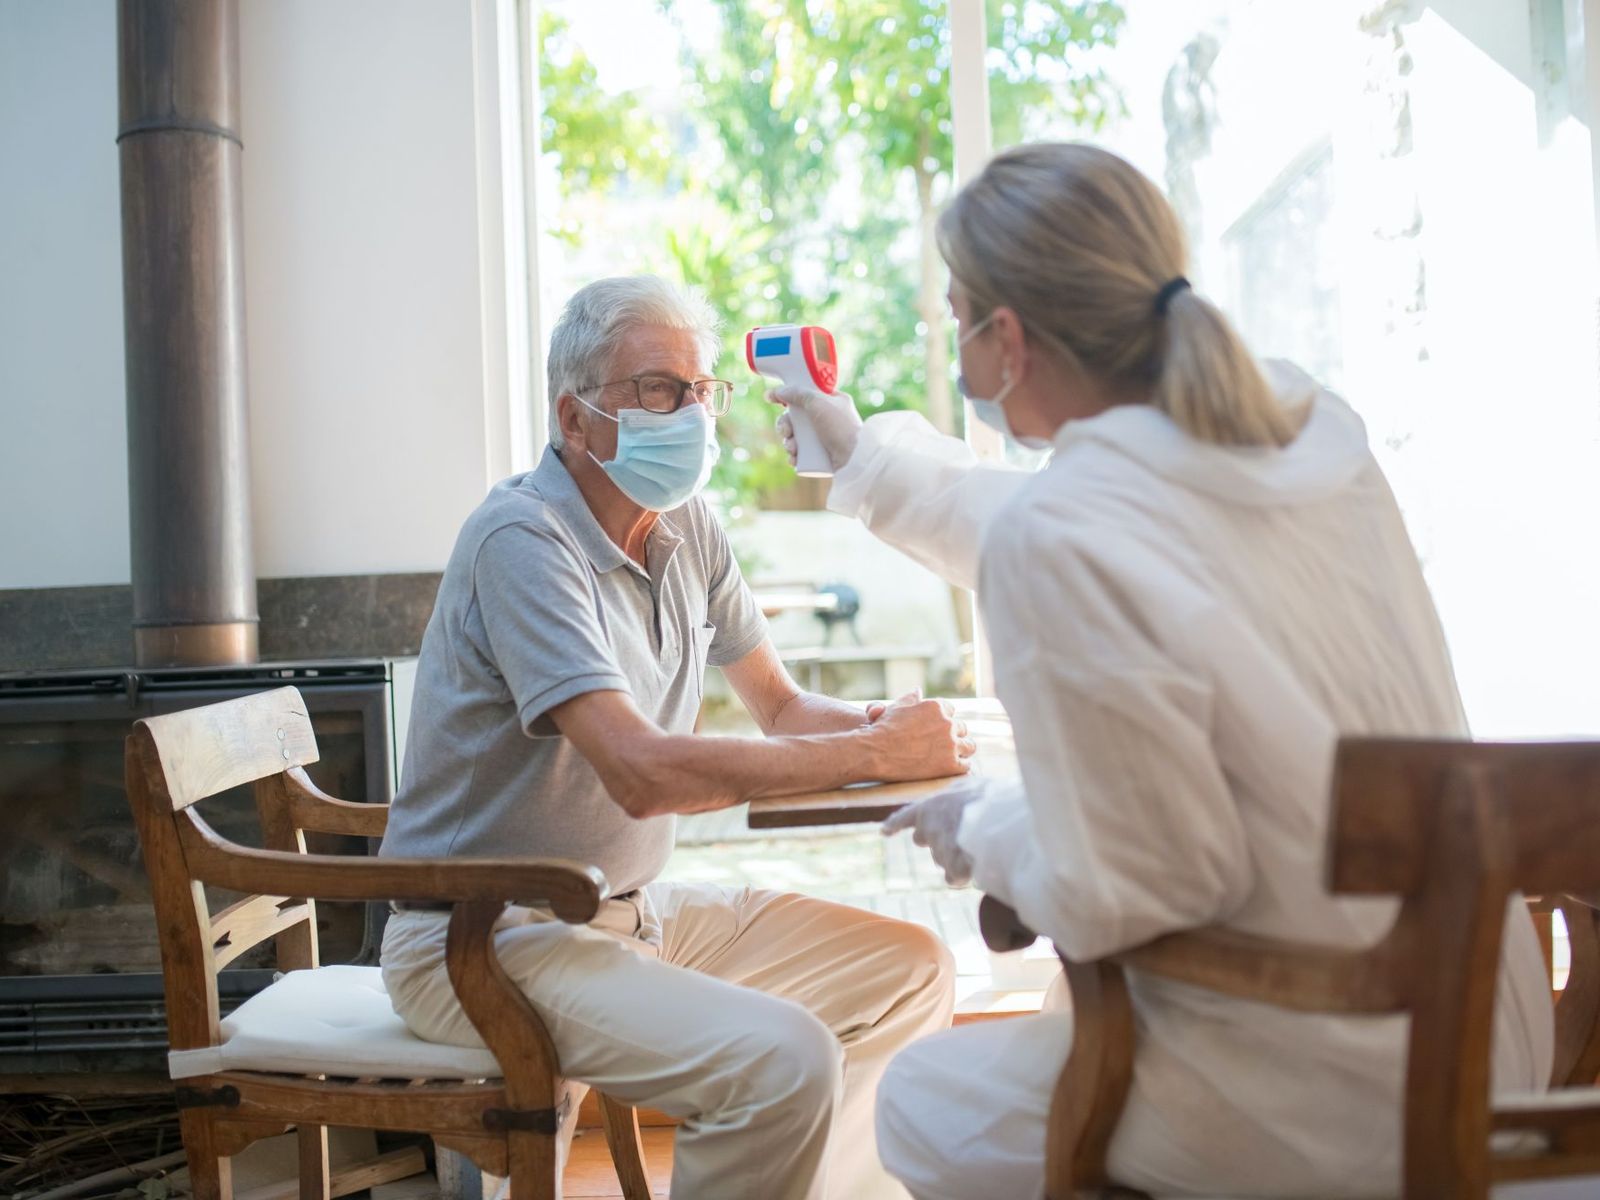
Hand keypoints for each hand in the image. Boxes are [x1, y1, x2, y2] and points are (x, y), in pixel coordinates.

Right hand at [768, 384, 863, 471]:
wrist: (855, 458)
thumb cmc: (840, 427)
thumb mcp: (819, 402)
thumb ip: (798, 393)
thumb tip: (778, 391)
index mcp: (832, 401)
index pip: (805, 395)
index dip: (788, 397)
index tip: (771, 398)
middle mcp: (828, 418)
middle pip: (796, 417)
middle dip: (785, 426)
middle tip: (786, 432)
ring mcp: (825, 437)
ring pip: (797, 436)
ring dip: (788, 443)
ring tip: (793, 449)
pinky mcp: (822, 455)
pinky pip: (802, 453)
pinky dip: (795, 456)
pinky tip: (794, 459)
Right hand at [860, 692, 974, 781]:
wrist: (875, 754)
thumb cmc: (883, 730)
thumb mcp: (896, 708)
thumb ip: (911, 699)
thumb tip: (919, 691)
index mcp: (937, 707)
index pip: (950, 711)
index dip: (944, 720)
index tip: (937, 729)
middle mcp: (947, 723)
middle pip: (961, 728)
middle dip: (953, 735)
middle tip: (943, 745)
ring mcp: (951, 744)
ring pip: (968, 746)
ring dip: (961, 750)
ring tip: (952, 756)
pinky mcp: (951, 765)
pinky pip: (966, 765)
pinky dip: (960, 767)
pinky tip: (951, 769)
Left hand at [880, 778, 990, 886]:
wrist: (1000, 818)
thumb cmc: (990, 799)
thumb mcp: (970, 786)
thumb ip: (957, 793)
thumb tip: (958, 797)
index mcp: (930, 806)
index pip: (905, 816)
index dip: (895, 823)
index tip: (884, 831)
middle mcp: (928, 828)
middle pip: (922, 839)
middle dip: (935, 839)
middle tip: (956, 832)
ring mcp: (939, 849)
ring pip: (941, 859)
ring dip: (955, 856)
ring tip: (978, 844)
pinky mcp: (952, 867)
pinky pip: (953, 877)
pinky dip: (962, 875)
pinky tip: (975, 867)